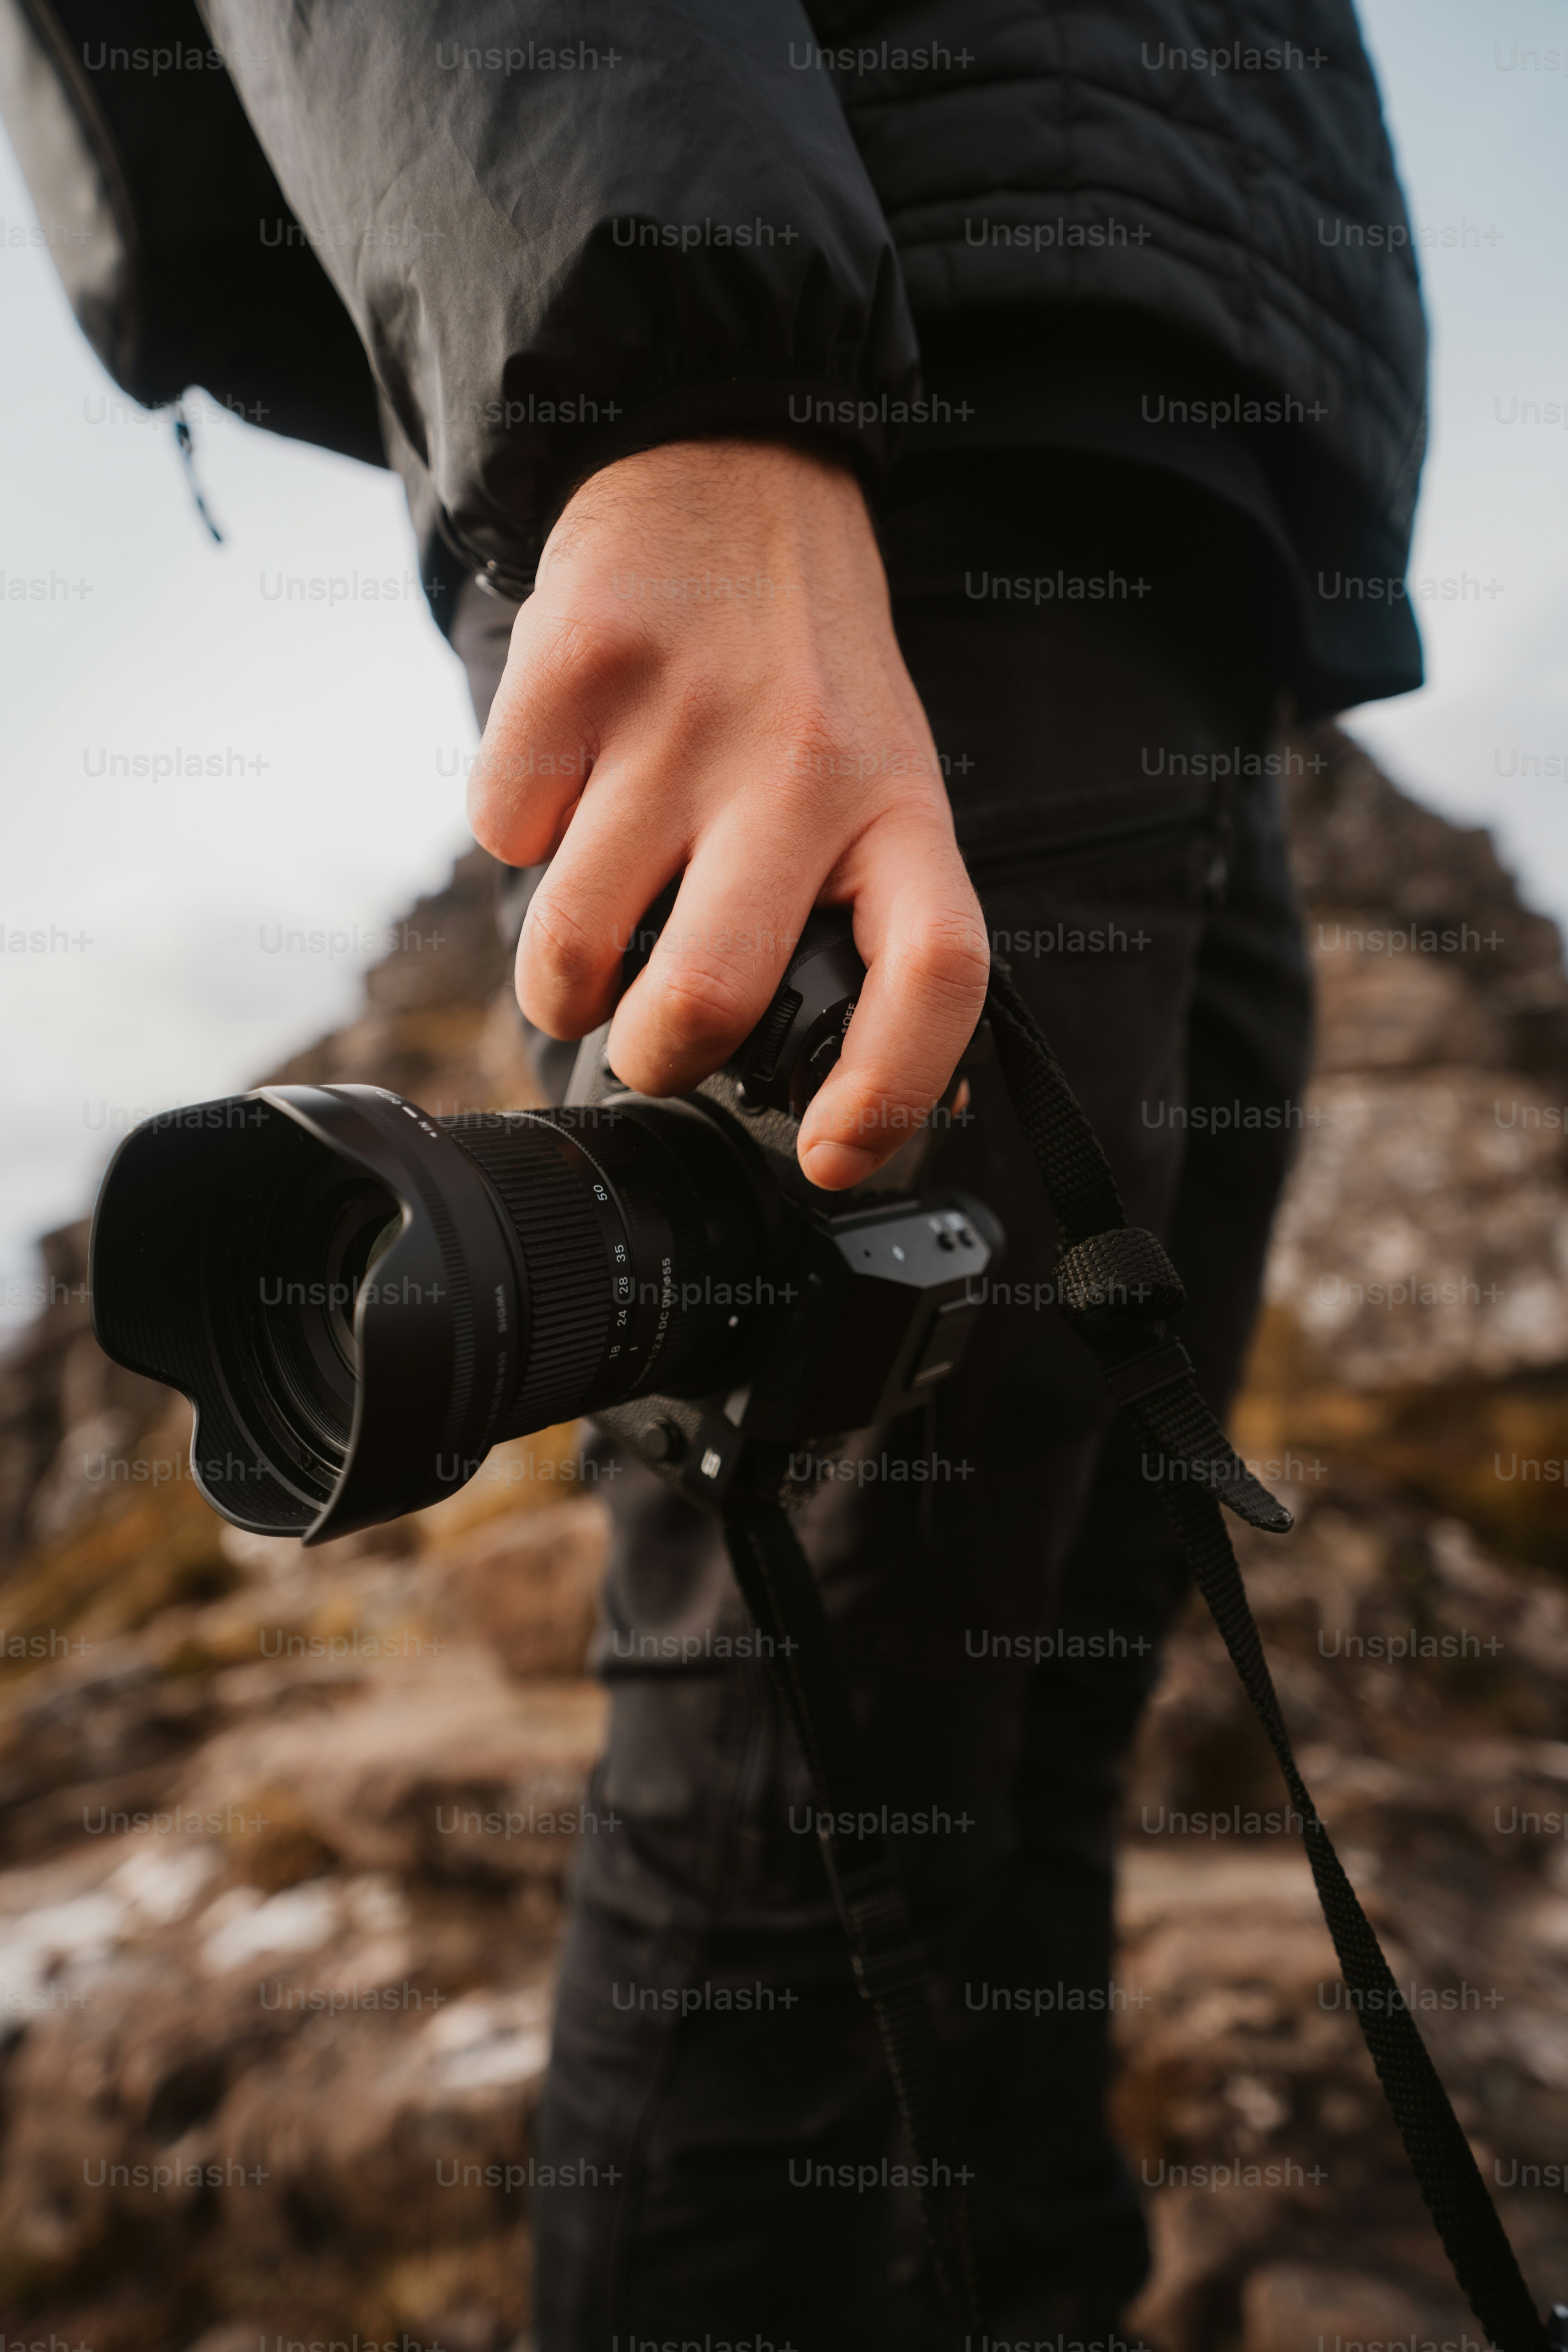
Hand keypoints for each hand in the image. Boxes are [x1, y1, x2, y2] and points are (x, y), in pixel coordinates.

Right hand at [466, 437, 988, 1188]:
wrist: (732, 470)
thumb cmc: (808, 673)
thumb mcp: (884, 783)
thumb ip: (862, 917)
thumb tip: (825, 1097)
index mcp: (901, 808)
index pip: (934, 976)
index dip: (886, 1095)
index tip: (825, 1158)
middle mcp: (803, 768)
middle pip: (705, 997)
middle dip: (650, 1061)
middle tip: (647, 1043)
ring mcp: (683, 718)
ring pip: (573, 945)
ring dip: (561, 983)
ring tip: (587, 942)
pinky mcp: (577, 671)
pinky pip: (503, 836)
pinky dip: (519, 843)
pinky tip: (566, 796)